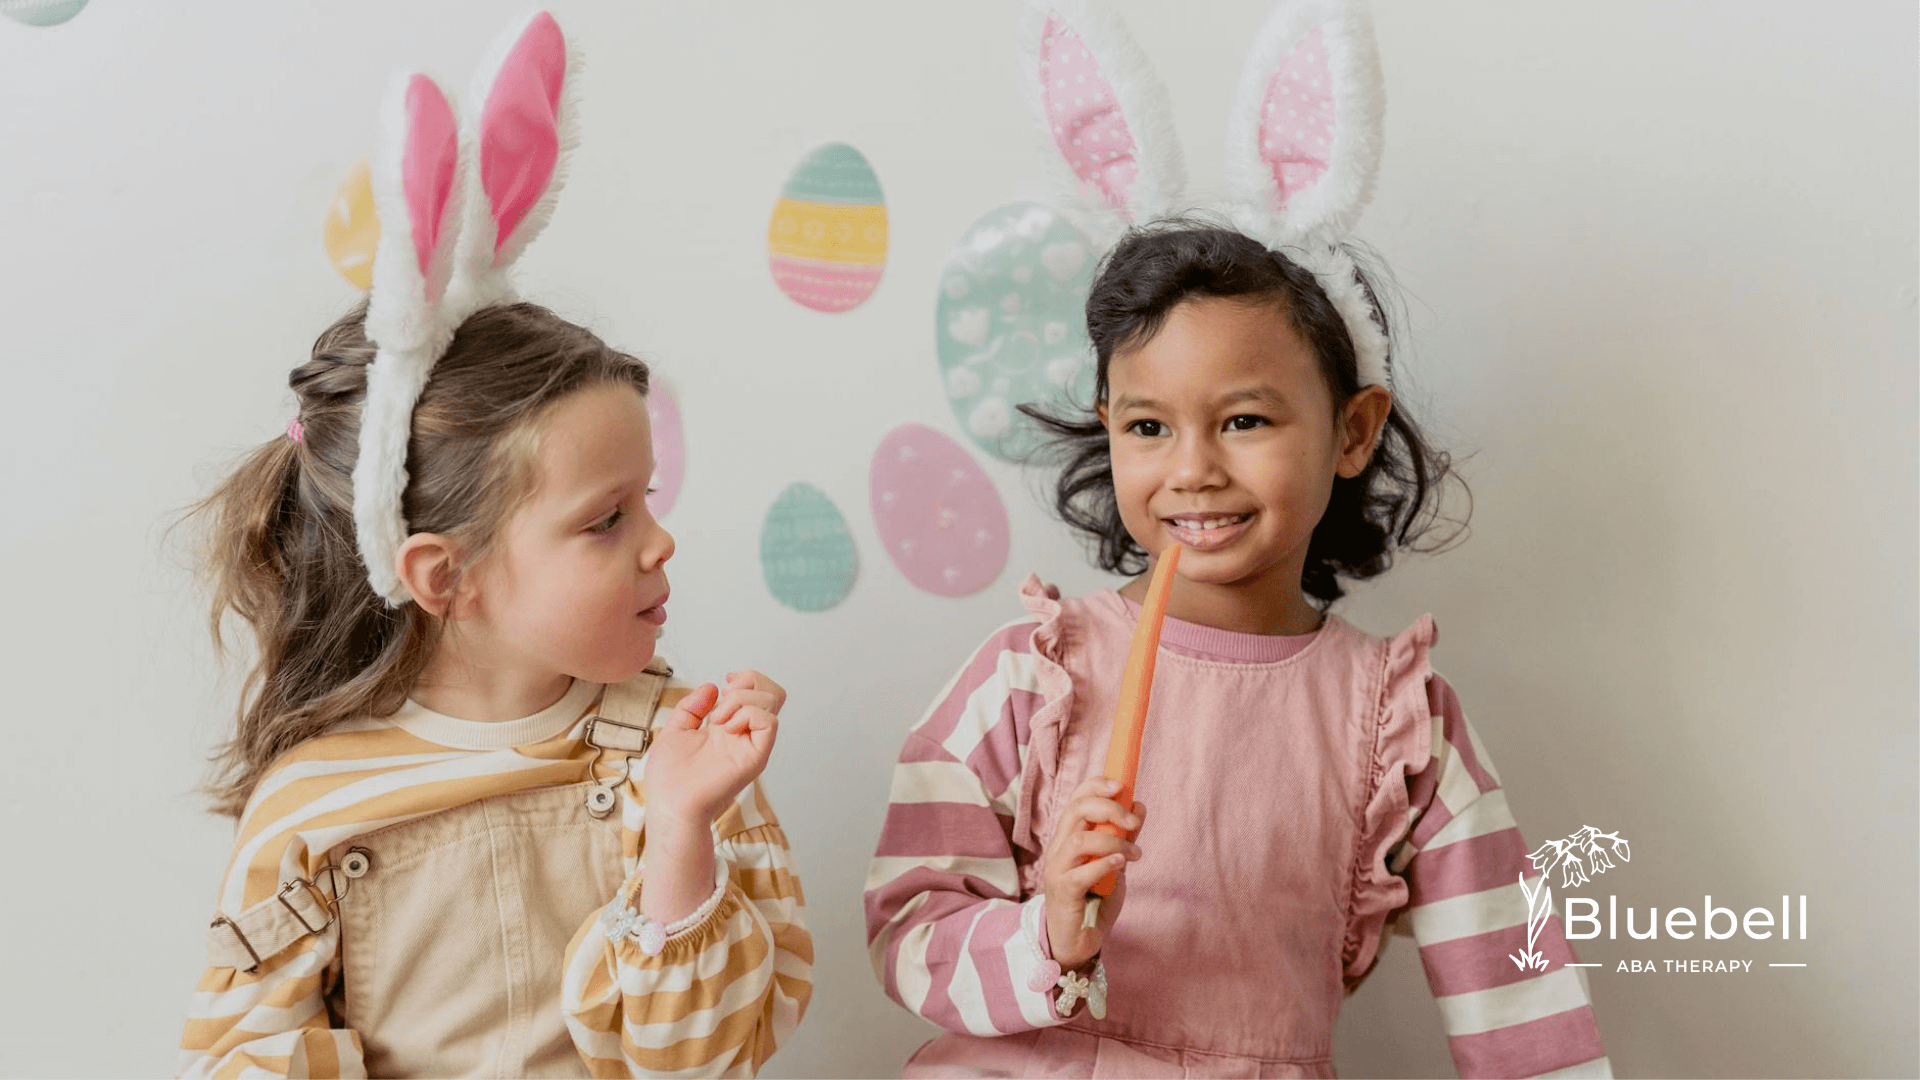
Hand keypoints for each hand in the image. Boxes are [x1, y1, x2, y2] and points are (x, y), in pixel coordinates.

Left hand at [642, 670, 784, 832]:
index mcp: (730, 727)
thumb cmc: (669, 776)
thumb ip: (693, 707)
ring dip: (742, 698)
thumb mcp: (676, 729)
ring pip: (772, 702)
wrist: (669, 803)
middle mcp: (745, 735)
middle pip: (773, 693)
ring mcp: (751, 746)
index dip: (746, 678)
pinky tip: (725, 728)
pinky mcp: (754, 758)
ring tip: (719, 718)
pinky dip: (747, 714)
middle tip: (725, 697)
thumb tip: (712, 686)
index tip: (724, 683)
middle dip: (749, 680)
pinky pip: (769, 723)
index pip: (758, 693)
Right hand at [1042, 776, 1146, 970]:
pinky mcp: (1063, 892)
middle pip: (1076, 810)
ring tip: (1133, 854)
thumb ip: (1124, 838)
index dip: (1096, 785)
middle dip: (1109, 808)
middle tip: (1133, 822)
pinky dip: (1104, 864)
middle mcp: (1059, 848)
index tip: (1121, 786)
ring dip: (1113, 841)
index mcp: (1069, 837)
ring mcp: (1058, 869)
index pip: (1076, 798)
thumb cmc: (1094, 901)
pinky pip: (1081, 873)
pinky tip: (1120, 865)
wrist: (1077, 942)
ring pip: (1079, 839)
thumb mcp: (1115, 865)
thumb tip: (1139, 806)